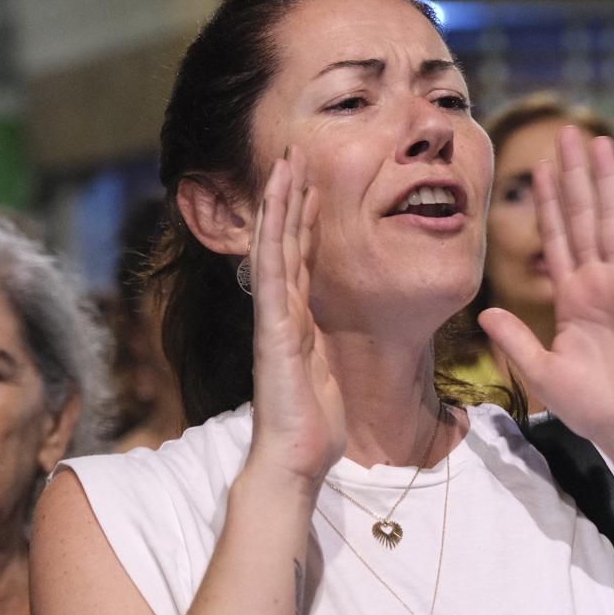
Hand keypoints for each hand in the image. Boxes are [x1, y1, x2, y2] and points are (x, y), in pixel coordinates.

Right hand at [244, 152, 344, 486]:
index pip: (300, 258)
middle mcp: (281, 313)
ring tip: (285, 163)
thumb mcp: (330, 375)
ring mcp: (275, 319)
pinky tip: (275, 208)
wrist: (295, 461)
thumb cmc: (315, 428)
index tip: (312, 182)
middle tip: (295, 153)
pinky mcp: (275, 331)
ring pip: (275, 249)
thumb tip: (341, 338)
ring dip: (280, 204)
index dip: (304, 219)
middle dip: (290, 197)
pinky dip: (272, 238)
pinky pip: (273, 276)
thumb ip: (328, 350)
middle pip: (284, 242)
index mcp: (298, 321)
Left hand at [478, 128, 613, 459]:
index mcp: (573, 297)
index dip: (551, 202)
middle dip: (575, 175)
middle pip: (584, 217)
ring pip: (612, 221)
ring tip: (598, 139)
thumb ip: (515, 339)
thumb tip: (485, 313)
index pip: (558, 237)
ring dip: (606, 180)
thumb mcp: (541, 371)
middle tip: (566, 132)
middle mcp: (599, 283)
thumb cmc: (592, 407)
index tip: (542, 166)